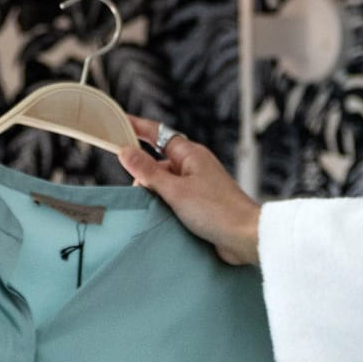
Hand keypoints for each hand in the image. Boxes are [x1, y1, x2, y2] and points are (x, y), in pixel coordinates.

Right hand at [117, 116, 261, 266]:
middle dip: (143, 175)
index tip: (117, 123)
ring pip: (164, 184)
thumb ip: (148, 171)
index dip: (137, 127)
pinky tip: (159, 218)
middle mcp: (194, 167)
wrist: (245, 238)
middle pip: (157, 162)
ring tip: (152, 210)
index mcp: (190, 155)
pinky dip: (163, 206)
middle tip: (136, 191)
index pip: (157, 134)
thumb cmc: (217, 210)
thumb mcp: (175, 190)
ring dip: (153, 194)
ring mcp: (197, 186)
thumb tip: (125, 151)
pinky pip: (173, 200)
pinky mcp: (199, 204)